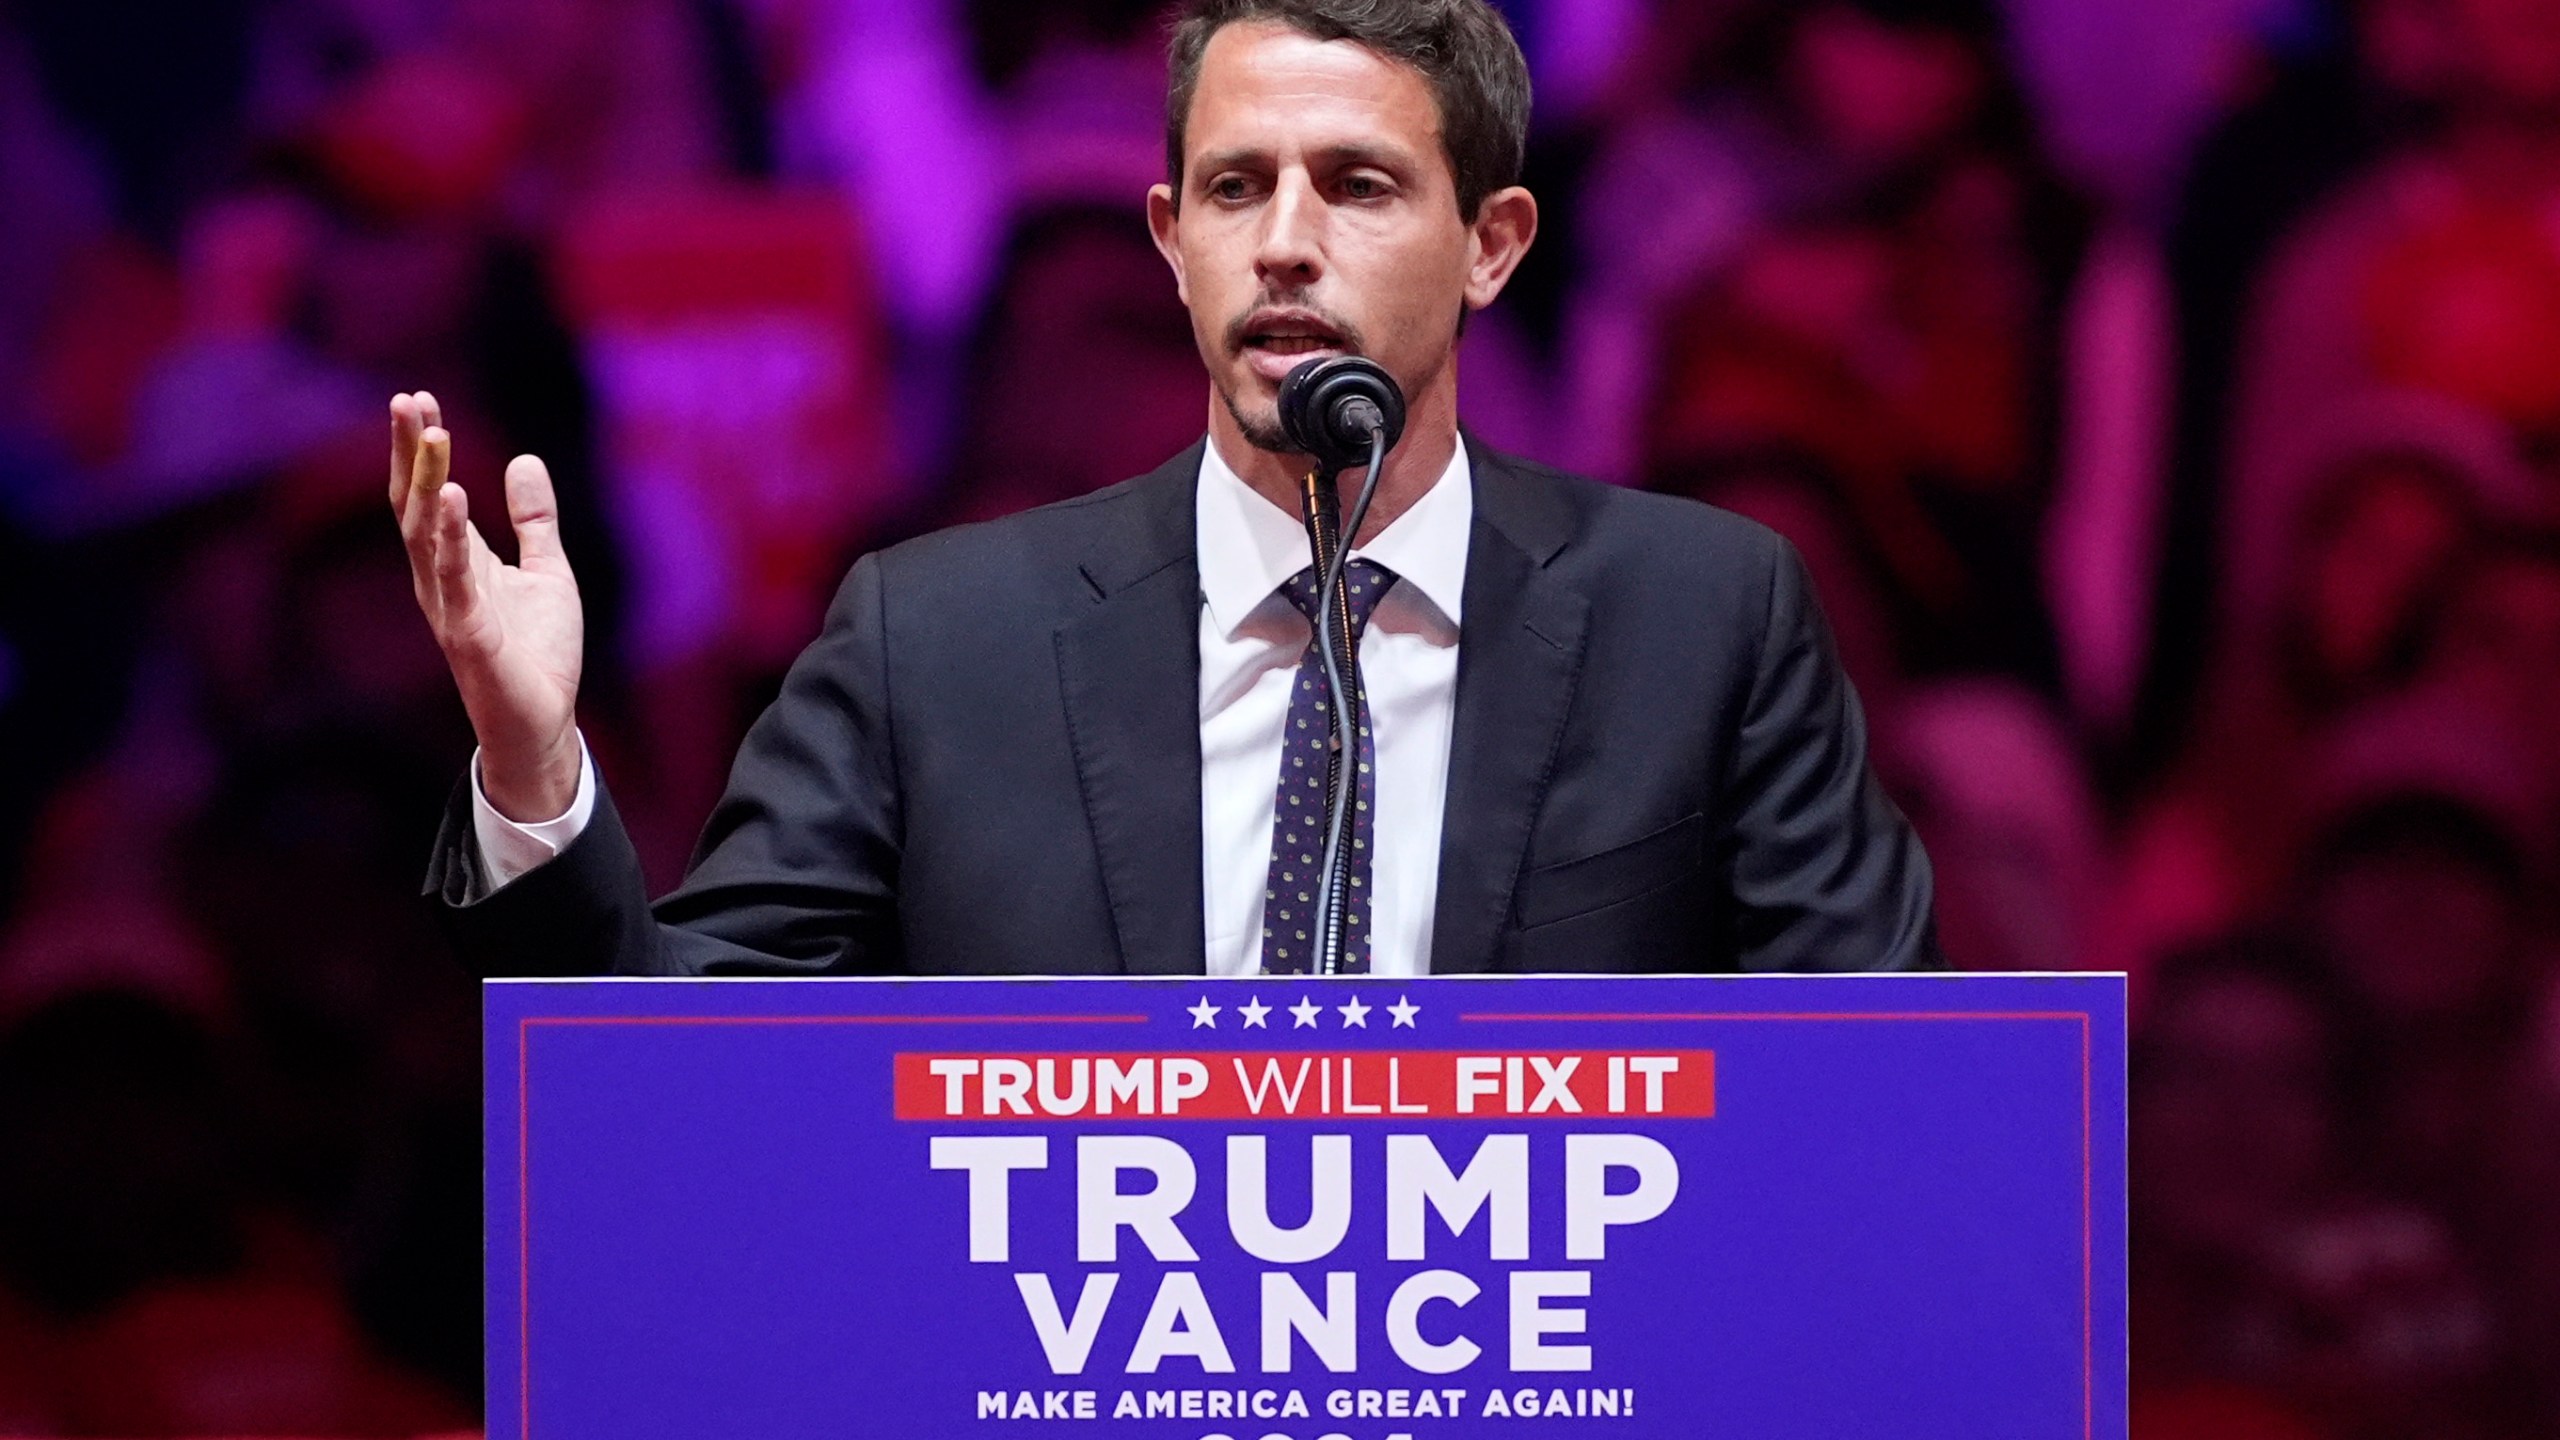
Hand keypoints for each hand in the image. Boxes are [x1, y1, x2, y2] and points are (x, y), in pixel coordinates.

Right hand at [389, 392, 585, 820]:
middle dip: (411, 452)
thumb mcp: (547, 571)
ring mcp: (450, 605)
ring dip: (428, 482)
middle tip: (408, 399)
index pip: (430, 493)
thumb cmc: (537, 653)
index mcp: (456, 561)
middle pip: (416, 503)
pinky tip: (452, 498)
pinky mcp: (468, 634)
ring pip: (426, 534)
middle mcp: (440, 578)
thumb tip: (524, 459)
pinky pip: (454, 578)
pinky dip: (451, 538)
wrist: (543, 722)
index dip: (421, 449)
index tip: (419, 399)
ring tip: (433, 433)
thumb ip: (534, 520)